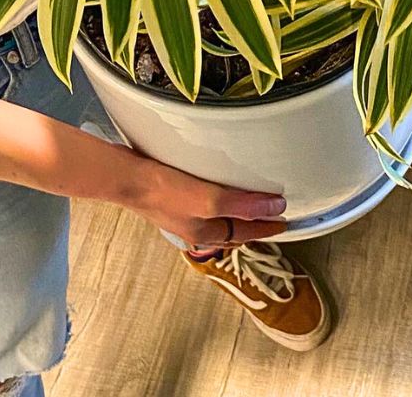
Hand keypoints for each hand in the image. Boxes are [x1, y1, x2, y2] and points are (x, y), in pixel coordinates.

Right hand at [119, 150, 286, 246]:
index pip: (245, 233)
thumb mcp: (208, 200)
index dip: (267, 228)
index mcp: (205, 232)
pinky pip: (205, 201)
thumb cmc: (164, 191)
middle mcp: (195, 226)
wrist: (126, 177)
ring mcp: (183, 211)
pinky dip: (219, 198)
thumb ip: (242, 204)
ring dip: (236, 212)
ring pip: (218, 217)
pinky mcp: (174, 194)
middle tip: (271, 216)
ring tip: (249, 202)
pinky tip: (216, 184)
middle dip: (252, 225)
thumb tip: (275, 207)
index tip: (285, 223)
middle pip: (231, 229)